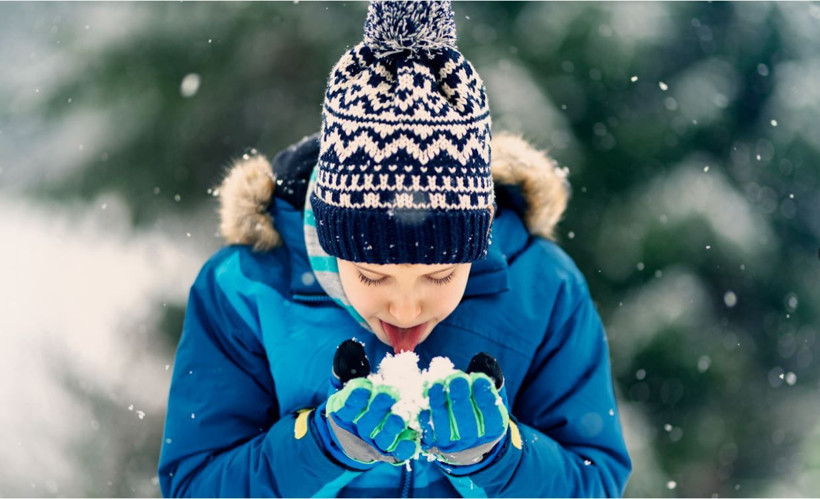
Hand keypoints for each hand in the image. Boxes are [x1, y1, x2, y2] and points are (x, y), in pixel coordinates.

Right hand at [312, 340, 418, 467]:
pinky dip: (403, 447)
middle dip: (377, 408)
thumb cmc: (356, 403)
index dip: (354, 398)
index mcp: (343, 413)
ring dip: (391, 427)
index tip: (364, 386)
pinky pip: (396, 452)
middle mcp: (357, 430)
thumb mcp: (348, 386)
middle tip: (388, 394)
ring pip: (381, 437)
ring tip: (400, 416)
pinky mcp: (389, 452)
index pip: (347, 406)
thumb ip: (346, 369)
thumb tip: (349, 347)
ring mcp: (373, 443)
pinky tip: (411, 440)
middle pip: (366, 422)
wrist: (355, 437)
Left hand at [419, 353, 509, 470]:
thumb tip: (482, 359)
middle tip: (456, 378)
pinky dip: (425, 417)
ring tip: (436, 385)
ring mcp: (453, 445)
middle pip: (468, 423)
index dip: (484, 396)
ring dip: (439, 405)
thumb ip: (486, 380)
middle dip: (460, 398)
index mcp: (493, 428)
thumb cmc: (478, 409)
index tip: (478, 378)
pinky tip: (423, 403)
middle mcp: (474, 440)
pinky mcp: (434, 445)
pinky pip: (428, 433)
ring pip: (445, 428)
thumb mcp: (489, 396)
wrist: (466, 441)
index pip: (492, 415)